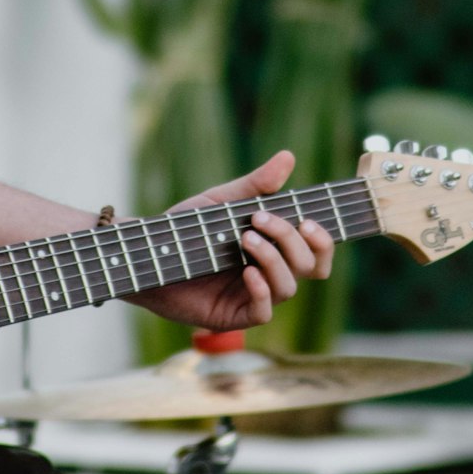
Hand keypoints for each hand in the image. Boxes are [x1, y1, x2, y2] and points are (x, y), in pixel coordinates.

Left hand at [130, 150, 333, 330]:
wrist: (148, 253)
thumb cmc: (186, 229)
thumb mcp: (223, 202)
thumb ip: (256, 184)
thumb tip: (288, 157)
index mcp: (275, 249)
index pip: (317, 252)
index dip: (324, 239)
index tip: (308, 219)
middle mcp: (270, 274)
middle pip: (311, 267)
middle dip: (292, 241)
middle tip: (261, 219)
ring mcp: (253, 297)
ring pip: (289, 287)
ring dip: (274, 260)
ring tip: (245, 239)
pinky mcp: (233, 316)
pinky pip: (263, 312)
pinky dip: (261, 291)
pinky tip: (247, 271)